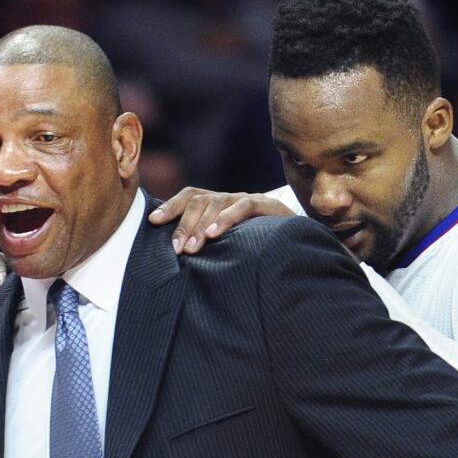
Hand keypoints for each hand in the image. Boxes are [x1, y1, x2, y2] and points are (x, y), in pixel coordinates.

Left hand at [148, 187, 294, 253]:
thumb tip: (177, 260)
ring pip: (218, 201)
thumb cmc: (262, 251)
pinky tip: (214, 234)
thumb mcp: (231, 248)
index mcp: (221, 206)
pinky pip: (245, 206)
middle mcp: (233, 199)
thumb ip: (209, 247)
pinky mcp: (271, 207)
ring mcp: (251, 200)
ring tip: (192, 248)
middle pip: (201, 200)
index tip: (153, 221)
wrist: (304, 247)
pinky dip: (227, 218)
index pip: (192, 196)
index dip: (171, 206)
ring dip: (201, 225)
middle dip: (184, 223)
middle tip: (177, 249)